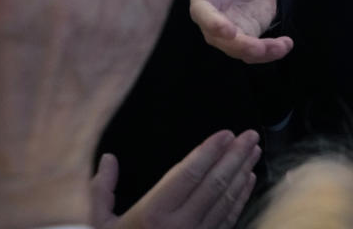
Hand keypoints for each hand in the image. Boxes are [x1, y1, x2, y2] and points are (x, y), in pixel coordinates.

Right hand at [92, 130, 260, 228]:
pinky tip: (248, 180)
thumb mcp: (98, 222)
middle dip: (234, 156)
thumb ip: (101, 189)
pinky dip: (241, 197)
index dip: (209, 152)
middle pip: (214, 184)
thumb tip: (108, 158)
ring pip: (226, 200)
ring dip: (242, 173)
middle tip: (250, 135)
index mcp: (153, 213)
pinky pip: (229, 218)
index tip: (226, 134)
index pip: (188, 175)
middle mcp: (180, 225)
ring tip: (254, 151)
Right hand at [191, 0, 291, 62]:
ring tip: (278, 47)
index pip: (201, 8)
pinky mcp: (243, 36)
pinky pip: (252, 51)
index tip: (226, 29)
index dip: (211, 20)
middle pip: (215, 36)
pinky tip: (286, 45)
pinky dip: (269, 52)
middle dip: (235, 44)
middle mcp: (213, 13)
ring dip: (255, 52)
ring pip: (235, 48)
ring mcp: (227, 27)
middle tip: (256, 47)